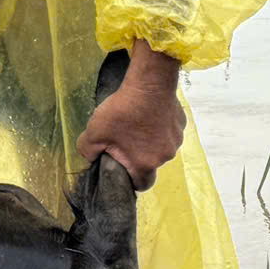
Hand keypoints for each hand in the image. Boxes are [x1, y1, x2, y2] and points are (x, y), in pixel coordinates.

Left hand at [76, 43, 183, 189]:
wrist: (149, 83)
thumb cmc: (122, 112)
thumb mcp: (94, 133)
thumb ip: (88, 151)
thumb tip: (92, 157)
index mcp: (145, 164)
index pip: (142, 185)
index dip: (132, 180)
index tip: (123, 168)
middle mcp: (165, 156)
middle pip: (151, 163)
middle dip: (140, 156)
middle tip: (126, 140)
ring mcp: (176, 140)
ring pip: (161, 147)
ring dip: (151, 141)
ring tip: (139, 123)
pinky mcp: (181, 124)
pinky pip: (169, 131)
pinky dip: (160, 126)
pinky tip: (150, 113)